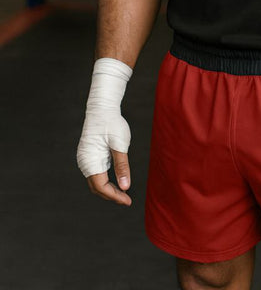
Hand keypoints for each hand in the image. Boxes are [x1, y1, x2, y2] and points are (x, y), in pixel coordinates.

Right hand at [77, 58, 132, 205]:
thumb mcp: (120, 144)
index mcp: (91, 161)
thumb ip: (122, 166)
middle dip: (111, 195)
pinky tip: (115, 180)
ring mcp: (85, 158)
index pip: (101, 187)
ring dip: (107, 189)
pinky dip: (105, 180)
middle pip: (96, 187)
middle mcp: (84, 162)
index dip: (114, 196)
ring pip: (95, 181)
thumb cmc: (111, 123)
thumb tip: (125, 187)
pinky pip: (95, 173)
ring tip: (123, 192)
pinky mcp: (88, 154)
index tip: (128, 201)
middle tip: (127, 199)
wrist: (101, 107)